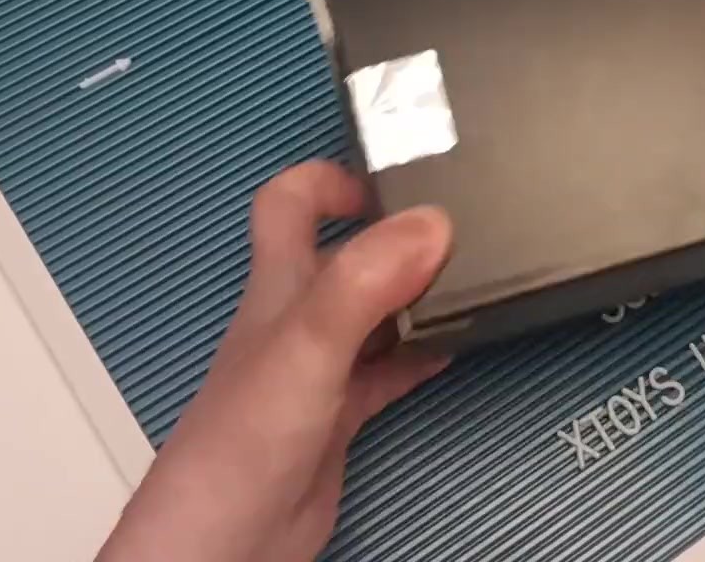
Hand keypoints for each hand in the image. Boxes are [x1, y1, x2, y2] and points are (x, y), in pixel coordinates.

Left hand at [96, 159, 452, 561]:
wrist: (229, 541)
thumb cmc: (250, 435)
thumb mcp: (308, 344)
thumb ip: (364, 282)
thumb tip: (434, 221)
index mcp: (279, 286)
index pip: (289, 203)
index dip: (333, 179)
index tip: (396, 182)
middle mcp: (299, 318)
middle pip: (344, 254)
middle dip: (394, 233)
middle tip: (459, 226)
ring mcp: (322, 368)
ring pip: (375, 311)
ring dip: (417, 292)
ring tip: (475, 280)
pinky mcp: (342, 414)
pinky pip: (390, 369)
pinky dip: (423, 352)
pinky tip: (460, 347)